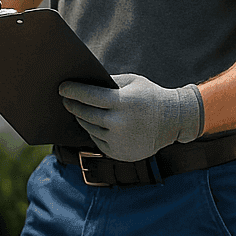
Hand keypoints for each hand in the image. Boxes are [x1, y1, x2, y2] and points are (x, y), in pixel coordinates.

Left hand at [58, 73, 203, 162]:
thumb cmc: (150, 96)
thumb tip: (82, 82)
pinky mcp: (119, 153)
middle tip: (64, 99)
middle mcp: (120, 123)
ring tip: (76, 109)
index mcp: (123, 102)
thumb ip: (108, 82)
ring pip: (89, 128)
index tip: (62, 88)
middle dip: (72, 105)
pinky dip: (93, 131)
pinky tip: (90, 123)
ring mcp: (119, 141)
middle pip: (85, 114)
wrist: (173, 121)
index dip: (73, 91)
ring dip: (81, 118)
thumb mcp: (132, 82)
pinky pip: (97, 140)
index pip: (89, 96)